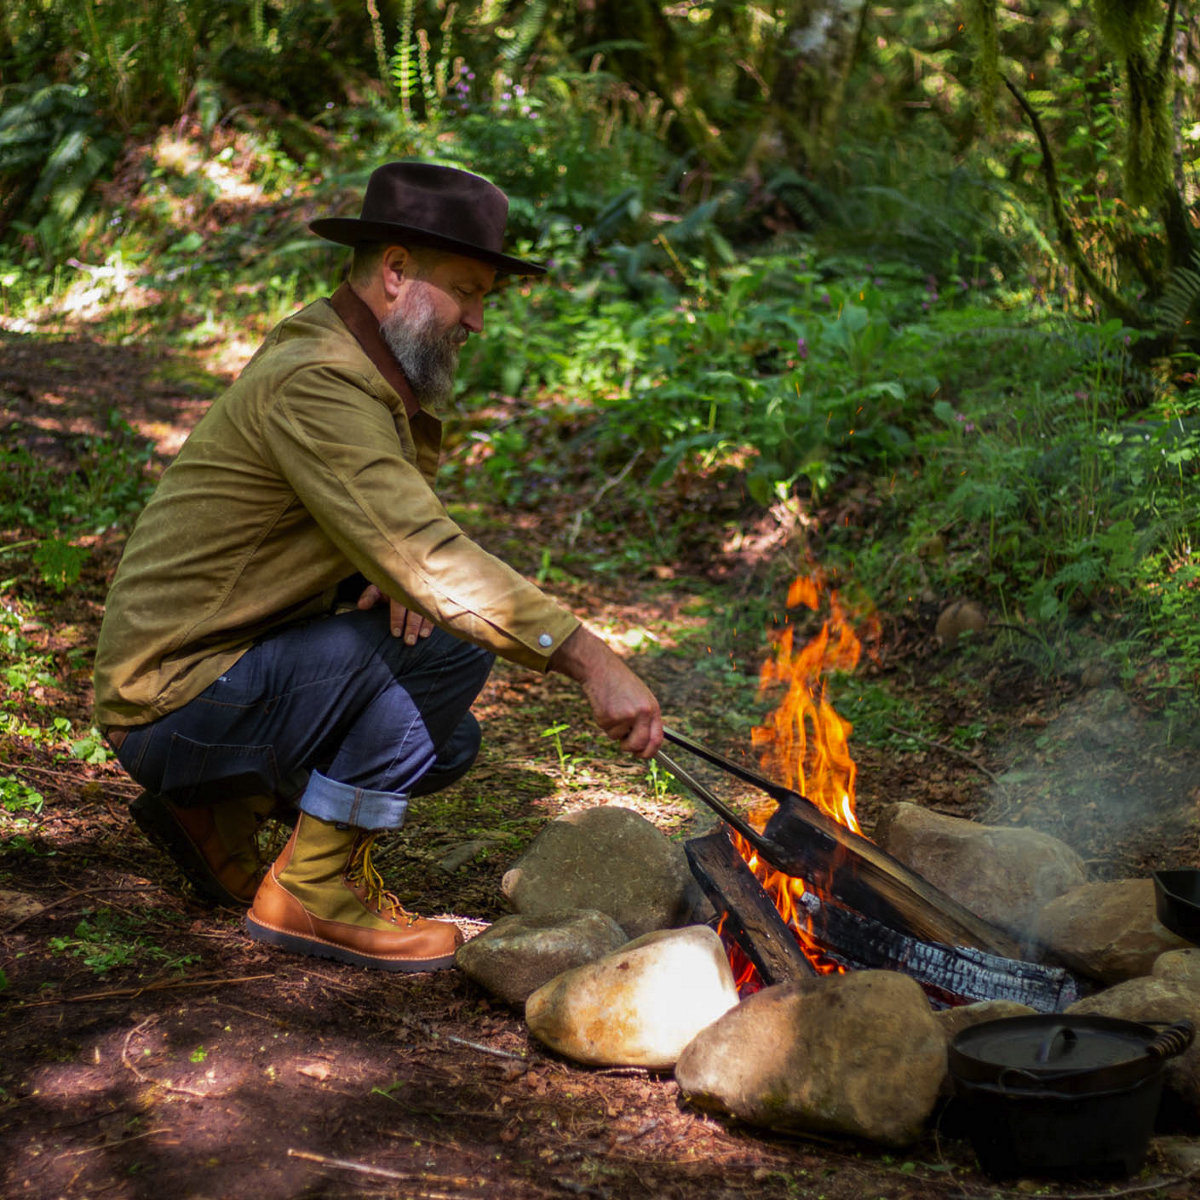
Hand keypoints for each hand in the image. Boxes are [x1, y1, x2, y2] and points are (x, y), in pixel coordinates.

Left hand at [356, 582, 434, 644]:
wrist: (411, 565)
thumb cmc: (394, 582)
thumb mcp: (380, 586)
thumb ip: (370, 595)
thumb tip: (362, 606)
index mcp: (398, 584)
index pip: (398, 603)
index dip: (397, 619)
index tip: (396, 633)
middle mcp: (414, 586)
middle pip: (414, 607)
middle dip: (412, 625)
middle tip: (409, 641)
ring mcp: (427, 588)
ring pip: (428, 607)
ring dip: (426, 623)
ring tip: (422, 636)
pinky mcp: (437, 592)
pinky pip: (439, 604)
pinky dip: (437, 617)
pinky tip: (438, 627)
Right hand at [548, 626, 662, 757]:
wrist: (601, 669)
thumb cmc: (621, 684)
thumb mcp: (641, 697)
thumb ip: (646, 718)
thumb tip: (646, 743)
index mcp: (652, 708)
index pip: (657, 738)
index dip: (651, 751)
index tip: (643, 755)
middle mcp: (642, 713)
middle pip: (639, 745)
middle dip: (630, 748)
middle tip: (624, 744)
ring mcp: (625, 716)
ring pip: (618, 738)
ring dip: (613, 729)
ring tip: (612, 708)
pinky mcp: (608, 717)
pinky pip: (606, 730)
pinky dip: (603, 722)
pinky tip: (604, 705)